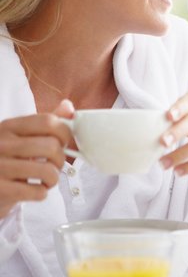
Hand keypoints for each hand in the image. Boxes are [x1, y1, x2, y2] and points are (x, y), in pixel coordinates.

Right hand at [0, 100, 73, 218]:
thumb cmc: (8, 159)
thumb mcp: (21, 136)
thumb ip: (44, 123)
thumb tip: (68, 106)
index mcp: (8, 127)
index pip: (48, 121)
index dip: (65, 133)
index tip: (63, 143)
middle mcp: (1, 144)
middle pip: (51, 146)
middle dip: (61, 159)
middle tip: (54, 165)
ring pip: (47, 170)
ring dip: (53, 178)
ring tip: (46, 179)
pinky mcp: (0, 189)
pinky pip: (37, 191)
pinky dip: (42, 193)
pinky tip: (34, 190)